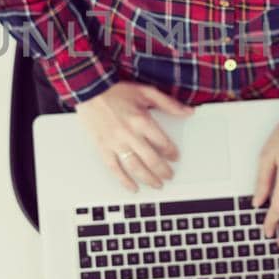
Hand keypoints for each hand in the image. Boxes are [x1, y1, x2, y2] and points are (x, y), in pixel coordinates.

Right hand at [76, 81, 194, 190]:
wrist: (89, 90)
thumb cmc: (116, 91)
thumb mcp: (146, 92)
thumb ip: (169, 103)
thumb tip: (188, 112)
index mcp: (142, 120)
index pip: (163, 143)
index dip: (172, 152)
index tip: (175, 157)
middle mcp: (130, 134)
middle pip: (152, 159)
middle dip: (163, 171)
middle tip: (169, 175)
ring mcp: (115, 143)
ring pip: (135, 167)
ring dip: (148, 179)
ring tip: (157, 185)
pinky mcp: (103, 148)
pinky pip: (115, 169)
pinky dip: (124, 181)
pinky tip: (133, 187)